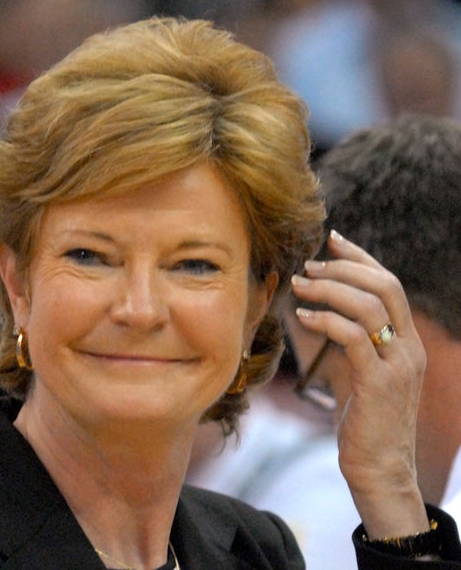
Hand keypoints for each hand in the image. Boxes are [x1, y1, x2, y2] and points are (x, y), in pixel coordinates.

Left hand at [291, 230, 428, 537]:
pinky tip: (302, 316)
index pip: (390, 285)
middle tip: (308, 267)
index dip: (362, 258)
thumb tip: (320, 313)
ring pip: (369, 306)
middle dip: (344, 268)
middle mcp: (409, 348)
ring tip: (300, 286)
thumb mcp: (360, 373)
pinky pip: (353, 337)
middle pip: (385, 286)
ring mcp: (398, 365)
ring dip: (330, 290)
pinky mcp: (379, 383)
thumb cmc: (364, 420)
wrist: (380, 469)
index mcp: (406, 342)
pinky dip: (326, 320)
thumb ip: (351, 342)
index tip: (332, 240)